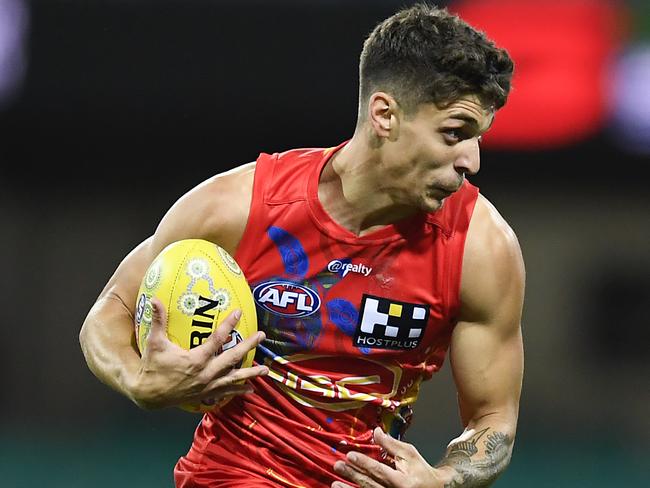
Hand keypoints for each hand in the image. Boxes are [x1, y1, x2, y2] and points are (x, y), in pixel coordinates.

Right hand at [130, 297, 267, 408]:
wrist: (149, 395)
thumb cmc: (153, 366)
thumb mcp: (155, 342)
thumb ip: (158, 320)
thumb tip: (155, 299)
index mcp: (195, 359)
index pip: (217, 339)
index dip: (229, 325)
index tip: (239, 313)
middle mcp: (206, 373)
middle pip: (232, 358)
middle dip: (248, 346)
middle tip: (261, 335)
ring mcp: (208, 386)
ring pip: (234, 378)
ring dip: (251, 373)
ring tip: (266, 369)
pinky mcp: (207, 394)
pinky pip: (226, 392)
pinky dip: (239, 391)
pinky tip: (251, 389)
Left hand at [332, 427, 451, 487]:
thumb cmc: (421, 471)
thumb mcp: (409, 454)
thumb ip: (391, 444)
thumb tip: (375, 432)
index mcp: (402, 481)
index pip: (379, 471)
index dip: (364, 463)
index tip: (350, 455)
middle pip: (370, 484)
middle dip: (352, 474)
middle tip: (339, 465)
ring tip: (335, 483)